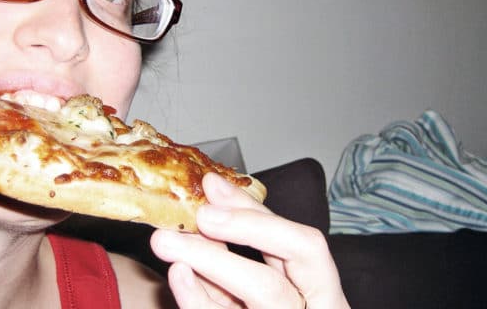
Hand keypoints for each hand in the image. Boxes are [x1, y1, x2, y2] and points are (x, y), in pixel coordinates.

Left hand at [150, 172, 349, 307]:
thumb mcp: (251, 291)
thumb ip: (238, 254)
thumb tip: (212, 196)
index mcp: (319, 293)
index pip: (303, 242)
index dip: (258, 213)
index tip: (213, 188)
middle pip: (301, 257)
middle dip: (250, 228)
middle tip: (200, 213)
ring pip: (268, 292)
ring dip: (216, 260)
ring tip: (168, 242)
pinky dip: (201, 300)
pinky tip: (179, 279)